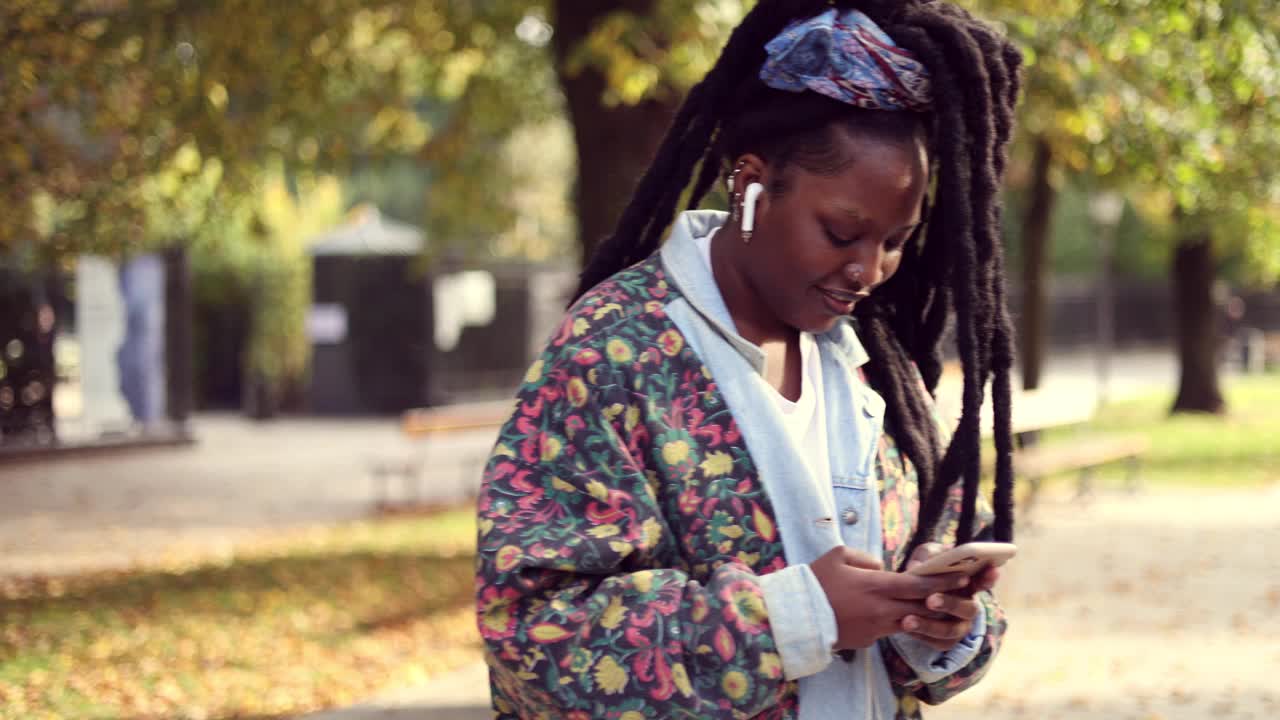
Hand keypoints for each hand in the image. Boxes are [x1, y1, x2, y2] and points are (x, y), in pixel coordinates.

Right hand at [810, 546, 969, 650]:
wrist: (796, 618)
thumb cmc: (815, 583)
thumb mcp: (838, 556)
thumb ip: (865, 558)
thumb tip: (881, 566)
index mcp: (877, 586)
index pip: (920, 584)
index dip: (943, 581)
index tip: (962, 576)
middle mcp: (883, 609)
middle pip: (923, 606)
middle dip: (944, 599)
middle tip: (963, 593)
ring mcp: (877, 628)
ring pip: (910, 621)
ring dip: (924, 614)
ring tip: (936, 605)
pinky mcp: (869, 640)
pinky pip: (889, 629)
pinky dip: (897, 621)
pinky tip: (896, 616)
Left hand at [900, 543, 1001, 650]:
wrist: (906, 597)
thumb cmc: (923, 571)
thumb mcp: (925, 557)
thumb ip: (927, 556)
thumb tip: (922, 565)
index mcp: (968, 584)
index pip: (983, 581)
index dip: (988, 577)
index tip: (992, 570)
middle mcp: (968, 606)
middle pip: (967, 608)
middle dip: (949, 604)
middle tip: (931, 600)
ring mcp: (960, 626)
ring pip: (951, 630)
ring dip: (929, 625)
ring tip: (908, 621)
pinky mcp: (946, 641)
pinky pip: (937, 642)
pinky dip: (921, 636)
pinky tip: (904, 627)